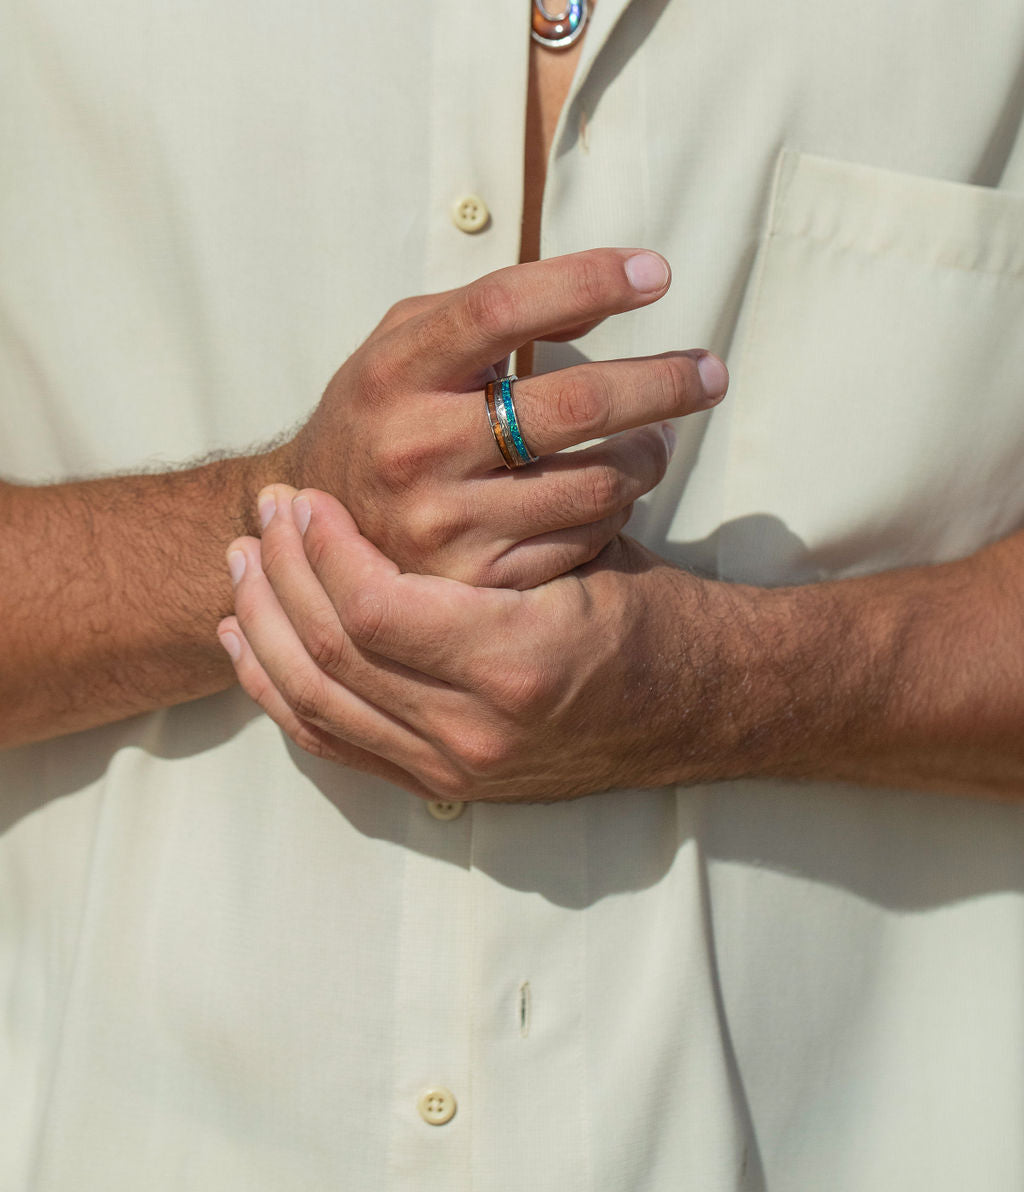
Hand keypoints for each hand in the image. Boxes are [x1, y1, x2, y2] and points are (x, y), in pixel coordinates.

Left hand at [218, 488, 767, 801]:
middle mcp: (477, 731)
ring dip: (267, 630)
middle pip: (330, 657)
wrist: (705, 705)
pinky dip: (280, 691)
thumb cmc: (653, 607)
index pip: (372, 609)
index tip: (305, 497)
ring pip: (316, 704)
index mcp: (517, 660)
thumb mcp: (586, 544)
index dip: (323, 550)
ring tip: (243, 568)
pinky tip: (254, 643)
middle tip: (261, 518)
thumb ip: (502, 509)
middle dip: (280, 579)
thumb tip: (434, 432)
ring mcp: (456, 768)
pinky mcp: (445, 784)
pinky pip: (332, 743)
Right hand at [262, 249, 727, 588]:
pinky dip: (615, 509)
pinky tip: (611, 490)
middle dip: (663, 382)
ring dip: (649, 453)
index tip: (659, 273)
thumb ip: (491, 307)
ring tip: (658, 437)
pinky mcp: (474, 581)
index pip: (502, 307)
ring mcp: (443, 521)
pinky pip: (583, 539)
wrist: (313, 529)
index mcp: (396, 370)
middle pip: (572, 404)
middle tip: (712, 372)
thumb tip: (607, 291)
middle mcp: (414, 445)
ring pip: (595, 481)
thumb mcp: (409, 341)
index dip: (589, 280)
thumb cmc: (382, 409)